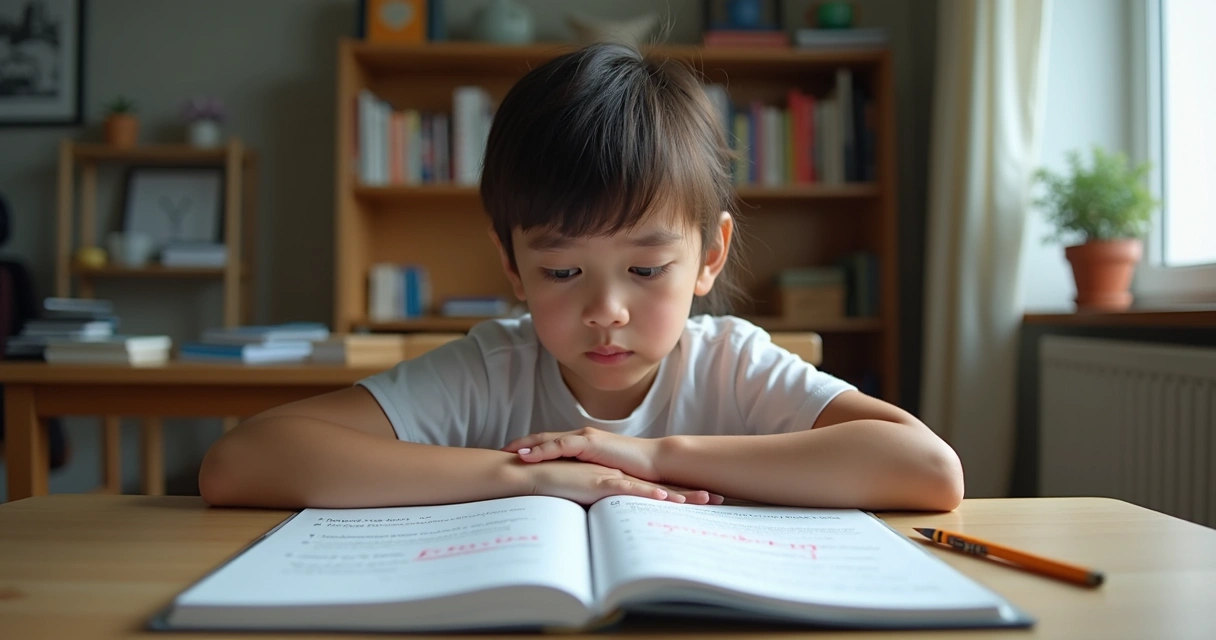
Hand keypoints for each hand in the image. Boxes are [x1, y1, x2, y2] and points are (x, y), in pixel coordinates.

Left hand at [504, 428, 723, 504]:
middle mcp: (582, 437)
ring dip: (528, 446)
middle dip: (522, 444)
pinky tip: (529, 457)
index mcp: (584, 445)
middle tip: (499, 452)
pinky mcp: (593, 444)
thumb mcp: (605, 475)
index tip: (509, 456)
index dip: (531, 449)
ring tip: (508, 453)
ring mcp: (587, 438)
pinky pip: (562, 446)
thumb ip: (589, 477)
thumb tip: (574, 490)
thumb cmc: (634, 471)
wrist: (656, 462)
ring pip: (550, 440)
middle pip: (545, 439)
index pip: (552, 444)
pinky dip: (544, 450)